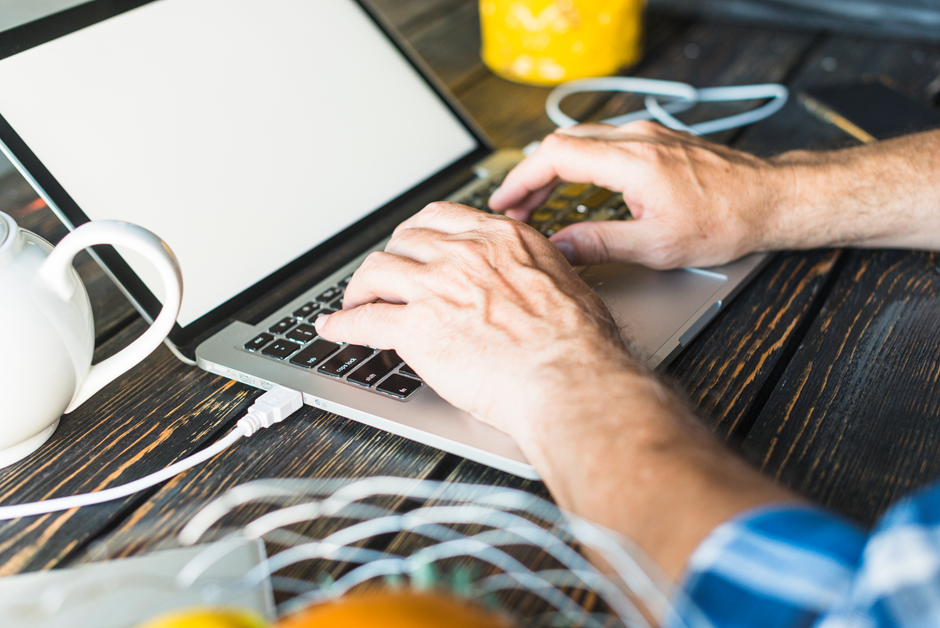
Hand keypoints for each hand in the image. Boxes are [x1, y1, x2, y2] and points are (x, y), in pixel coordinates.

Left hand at [314, 202, 631, 439]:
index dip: (415, 234)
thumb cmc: (578, 343)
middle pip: (402, 241)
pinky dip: (342, 325)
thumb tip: (530, 275)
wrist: (569, 379)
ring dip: (360, 288)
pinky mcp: (417, 328)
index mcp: (500, 238)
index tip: (410, 245)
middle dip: (388, 259)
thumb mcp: (563, 281)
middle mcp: (464, 254)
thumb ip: (534, 268)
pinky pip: (364, 320)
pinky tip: (334, 329)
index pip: (439, 218)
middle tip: (383, 277)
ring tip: (355, 302)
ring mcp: (436, 288)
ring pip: (376, 271)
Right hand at [488, 121, 785, 268]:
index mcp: (631, 161)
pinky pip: (601, 143)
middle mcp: (636, 139)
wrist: (770, 200)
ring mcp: (646, 135)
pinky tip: (574, 185)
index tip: (504, 202)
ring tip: (537, 202)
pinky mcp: (655, 140)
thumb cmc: (725, 220)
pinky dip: (576, 163)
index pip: (555, 156)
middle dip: (531, 177)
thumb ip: (599, 244)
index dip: (521, 179)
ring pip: (580, 141)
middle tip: (515, 210)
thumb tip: (558, 248)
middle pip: (561, 144)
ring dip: (553, 169)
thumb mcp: (656, 246)